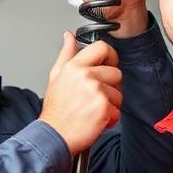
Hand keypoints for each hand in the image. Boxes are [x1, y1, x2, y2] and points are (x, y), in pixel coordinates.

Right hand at [39, 32, 121, 154]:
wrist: (54, 136)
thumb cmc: (56, 110)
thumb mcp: (56, 76)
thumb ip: (66, 54)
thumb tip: (68, 37)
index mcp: (74, 66)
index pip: (102, 48)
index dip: (110, 56)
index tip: (109, 65)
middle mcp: (85, 76)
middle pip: (116, 72)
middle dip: (110, 86)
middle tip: (96, 97)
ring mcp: (96, 91)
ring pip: (119, 93)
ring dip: (110, 104)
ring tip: (93, 110)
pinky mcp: (104, 108)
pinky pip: (118, 110)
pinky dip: (110, 118)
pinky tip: (95, 120)